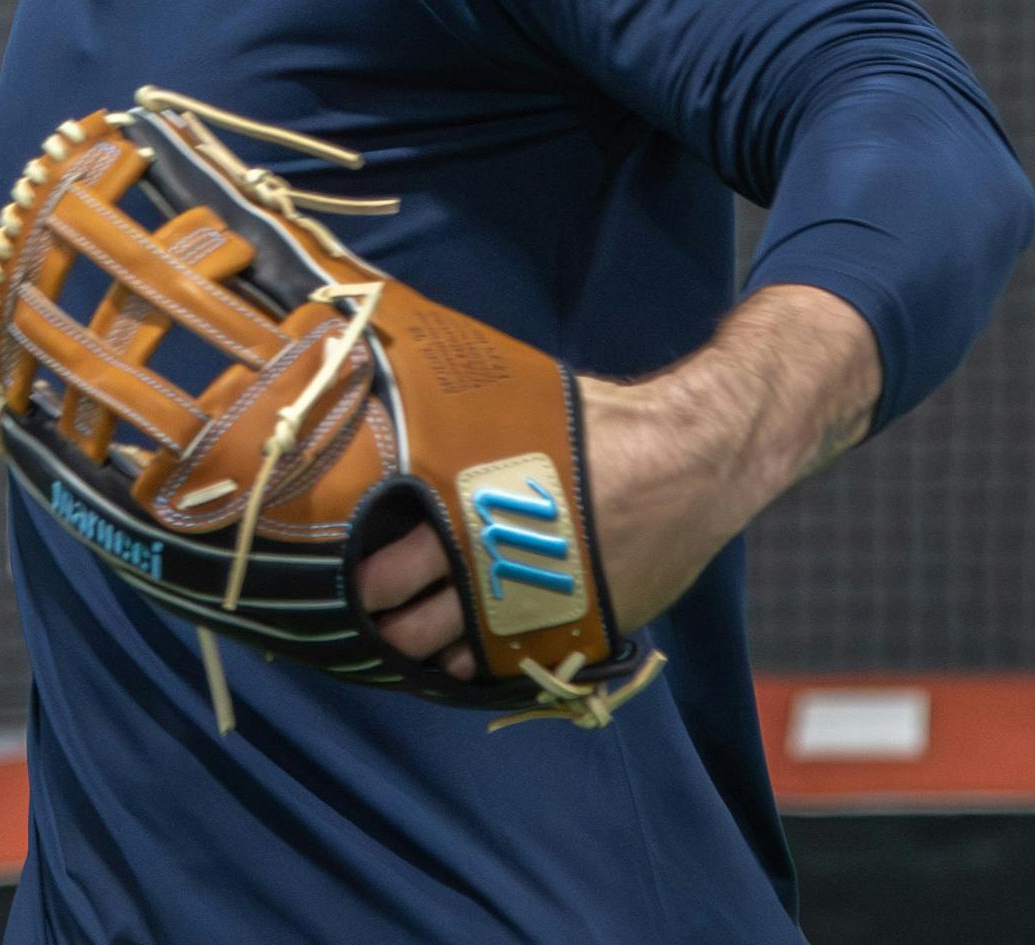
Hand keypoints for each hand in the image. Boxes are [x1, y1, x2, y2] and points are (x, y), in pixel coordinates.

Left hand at [354, 286, 882, 676]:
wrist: (689, 464)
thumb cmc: (599, 425)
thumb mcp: (517, 403)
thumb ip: (456, 415)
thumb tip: (397, 374)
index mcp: (478, 502)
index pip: (400, 552)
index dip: (366, 568)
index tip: (344, 568)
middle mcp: (502, 558)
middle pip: (416, 606)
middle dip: (383, 610)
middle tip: (363, 606)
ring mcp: (539, 600)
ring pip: (457, 641)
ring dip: (421, 643)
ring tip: (396, 637)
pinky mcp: (575, 625)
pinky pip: (510, 657)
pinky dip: (477, 659)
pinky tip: (456, 657)